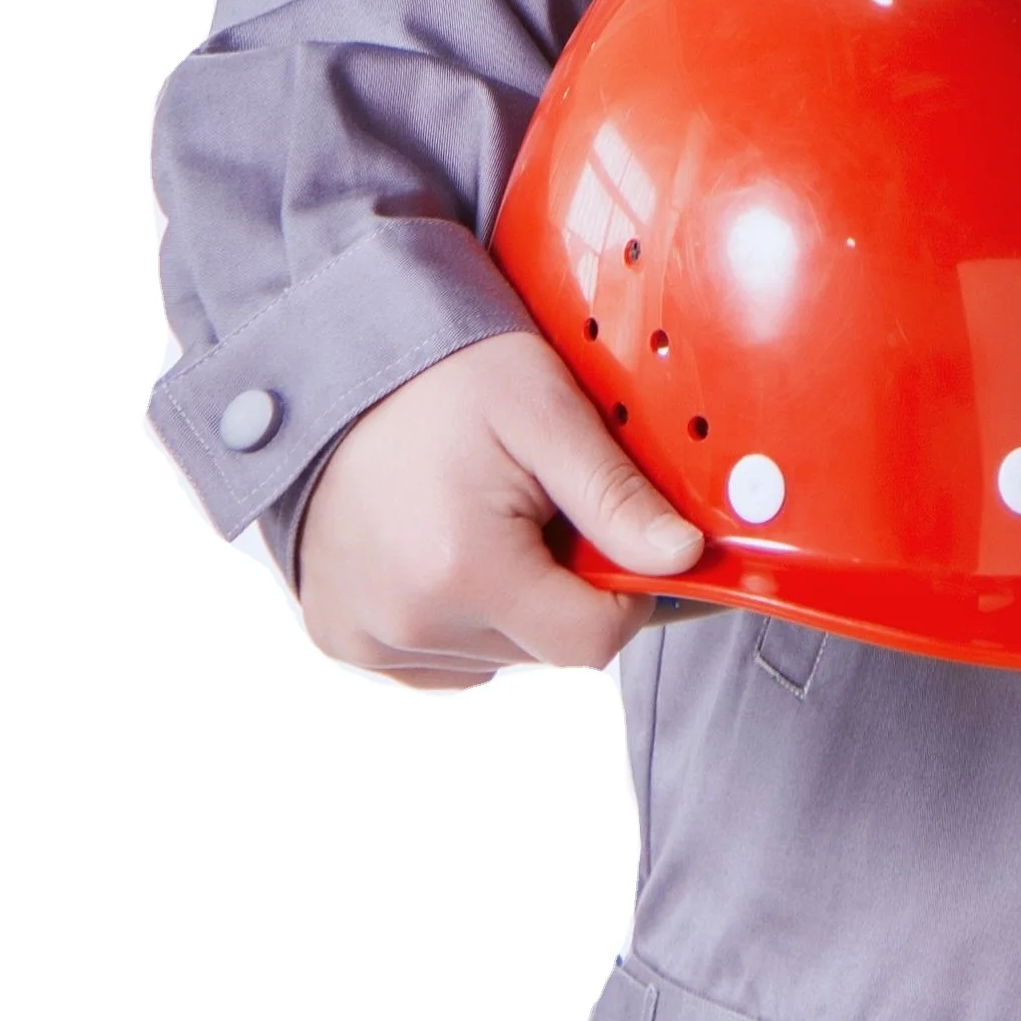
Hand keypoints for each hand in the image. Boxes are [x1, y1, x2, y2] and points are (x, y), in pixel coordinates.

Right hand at [295, 331, 701, 686]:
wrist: (335, 362)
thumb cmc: (439, 376)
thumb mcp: (544, 411)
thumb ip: (615, 495)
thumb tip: (685, 557)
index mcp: (464, 569)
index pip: (589, 644)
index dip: (622, 594)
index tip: (610, 537)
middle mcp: (408, 622)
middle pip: (539, 649)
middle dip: (558, 587)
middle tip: (534, 507)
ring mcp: (366, 637)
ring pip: (491, 657)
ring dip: (507, 604)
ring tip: (479, 517)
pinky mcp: (341, 636)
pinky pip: (436, 659)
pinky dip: (456, 615)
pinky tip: (442, 548)